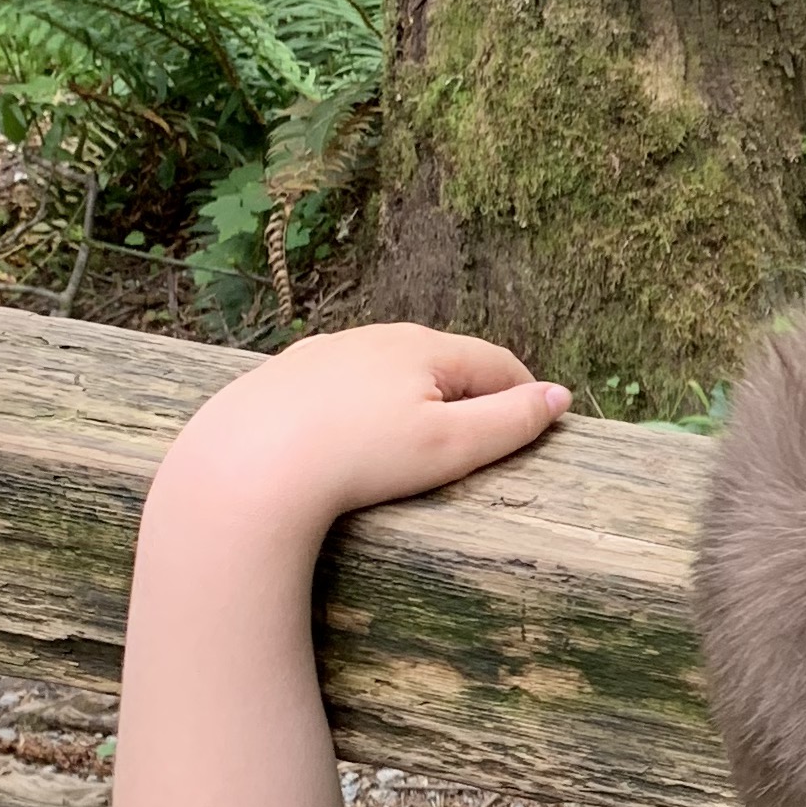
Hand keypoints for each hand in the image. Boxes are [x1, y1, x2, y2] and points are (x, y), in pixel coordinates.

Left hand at [151, 323, 572, 536]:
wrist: (246, 469)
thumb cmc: (359, 460)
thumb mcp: (451, 448)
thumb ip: (511, 422)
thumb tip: (559, 396)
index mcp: (422, 347)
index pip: (495, 362)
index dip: (524, 393)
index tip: (537, 426)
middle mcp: (373, 337)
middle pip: (442, 362)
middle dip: (468, 395)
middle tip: (482, 442)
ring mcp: (323, 354)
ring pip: (387, 371)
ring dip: (413, 398)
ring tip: (417, 443)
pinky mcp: (282, 379)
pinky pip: (341, 387)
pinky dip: (362, 408)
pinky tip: (352, 440)